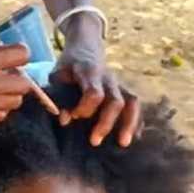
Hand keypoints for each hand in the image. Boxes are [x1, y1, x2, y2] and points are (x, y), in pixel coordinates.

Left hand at [49, 18, 140, 146]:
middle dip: (106, 123)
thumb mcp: (57, 75)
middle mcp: (109, 79)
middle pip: (116, 101)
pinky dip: (136, 123)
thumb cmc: (68, 67)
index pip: (94, 93)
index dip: (85, 108)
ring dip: (130, 124)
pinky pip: (136, 108)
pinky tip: (131, 137)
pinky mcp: (126, 92)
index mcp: (90, 72)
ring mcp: (120, 85)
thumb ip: (58, 96)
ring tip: (123, 143)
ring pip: (133, 103)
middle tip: (94, 142)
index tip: (74, 117)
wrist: (85, 49)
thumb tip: (65, 120)